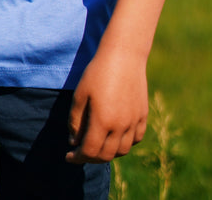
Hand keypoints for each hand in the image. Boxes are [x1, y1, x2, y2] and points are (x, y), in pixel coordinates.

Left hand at [66, 38, 148, 163]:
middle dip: (91, 157)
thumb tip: (74, 142)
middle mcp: (120, 125)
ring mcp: (134, 121)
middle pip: (106, 155)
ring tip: (98, 144)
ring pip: (122, 150)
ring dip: (108, 153)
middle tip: (81, 151)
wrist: (124, 54)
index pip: (89, 151)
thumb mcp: (80, 94)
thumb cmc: (98, 72)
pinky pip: (136, 139)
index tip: (68, 155)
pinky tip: (116, 136)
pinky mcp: (142, 115)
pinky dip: (125, 143)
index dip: (77, 157)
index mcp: (103, 121)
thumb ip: (75, 121)